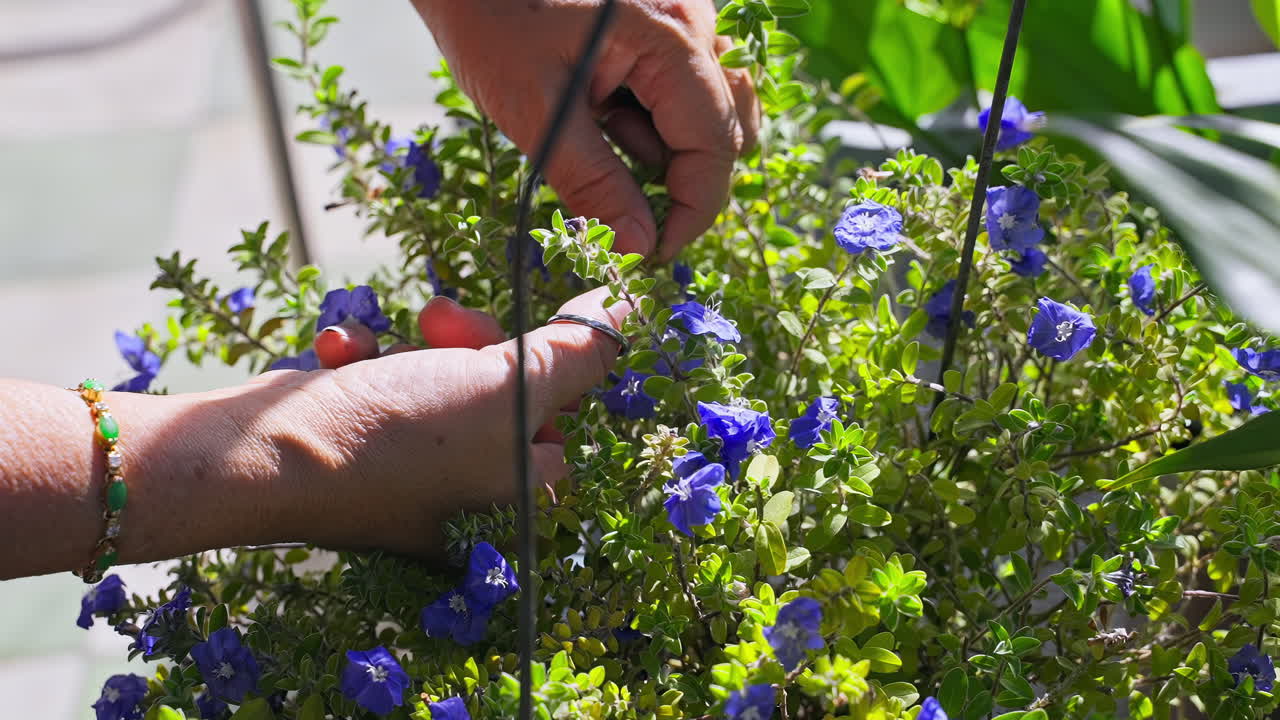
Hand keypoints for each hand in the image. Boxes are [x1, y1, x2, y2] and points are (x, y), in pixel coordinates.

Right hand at [269, 288, 629, 558]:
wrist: (261, 455)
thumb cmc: (401, 434)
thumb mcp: (509, 387)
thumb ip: (578, 349)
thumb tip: (630, 306)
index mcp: (519, 504)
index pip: (561, 427)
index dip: (541, 374)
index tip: (519, 341)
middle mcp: (471, 500)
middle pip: (500, 396)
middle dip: (471, 345)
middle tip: (443, 323)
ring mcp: (413, 477)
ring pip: (441, 382)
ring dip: (415, 347)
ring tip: (389, 340)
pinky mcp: (362, 446)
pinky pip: (384, 390)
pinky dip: (365, 362)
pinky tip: (339, 355)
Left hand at [412, 0, 758, 260]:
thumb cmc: (490, 24)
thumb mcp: (537, 112)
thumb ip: (593, 183)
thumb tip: (639, 247)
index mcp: (670, 39)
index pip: (715, 146)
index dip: (693, 211)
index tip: (655, 253)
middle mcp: (694, 24)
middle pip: (723, 132)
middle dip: (677, 181)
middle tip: (621, 206)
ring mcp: (685, 23)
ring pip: (710, 115)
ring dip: (663, 149)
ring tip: (601, 134)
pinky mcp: (666, 30)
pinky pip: (686, 92)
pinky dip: (653, 121)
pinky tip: (605, 111)